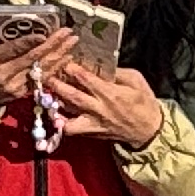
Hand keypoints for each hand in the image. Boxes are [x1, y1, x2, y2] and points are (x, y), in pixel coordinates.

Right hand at [0, 27, 59, 115]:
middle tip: (67, 32)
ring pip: (40, 70)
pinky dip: (56, 69)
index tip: (44, 34)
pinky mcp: (22, 95)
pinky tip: (66, 58)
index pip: (13, 50)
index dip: (29, 42)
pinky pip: (42, 80)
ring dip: (59, 55)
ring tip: (72, 42)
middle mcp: (4, 75)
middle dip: (52, 45)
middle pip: (32, 59)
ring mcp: (15, 87)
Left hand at [43, 51, 167, 147]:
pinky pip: (71, 130)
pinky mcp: (91, 134)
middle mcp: (100, 110)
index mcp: (112, 94)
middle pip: (73, 98)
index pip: (88, 80)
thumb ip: (118, 73)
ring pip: (68, 119)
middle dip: (57, 86)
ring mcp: (94, 124)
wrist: (148, 130)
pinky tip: (54, 113)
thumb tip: (100, 64)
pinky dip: (61, 122)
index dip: (73, 70)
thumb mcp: (136, 81)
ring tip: (46, 95)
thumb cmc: (143, 102)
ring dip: (55, 108)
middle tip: (46, 75)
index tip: (64, 61)